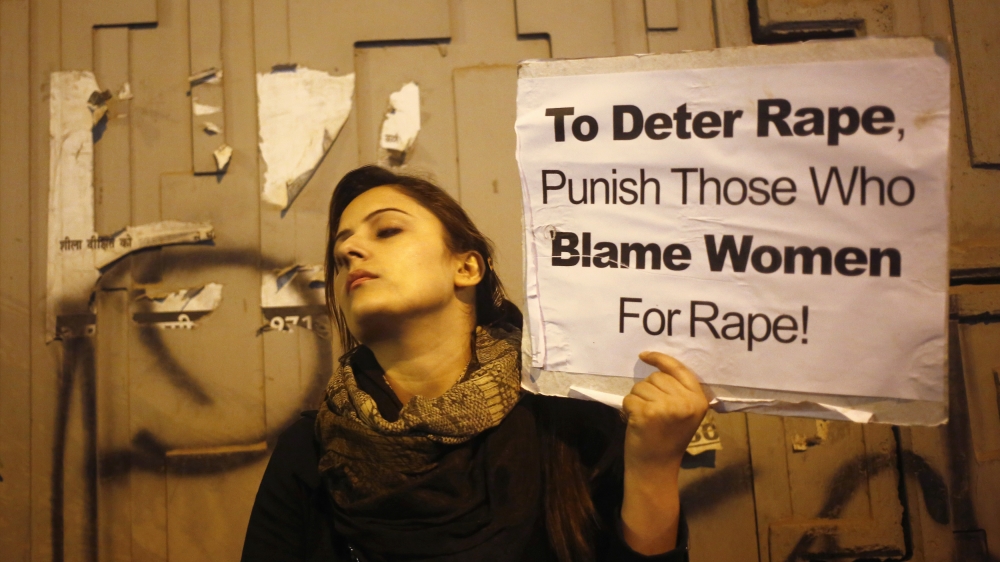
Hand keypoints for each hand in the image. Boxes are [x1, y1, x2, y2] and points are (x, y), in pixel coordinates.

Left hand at [622, 351, 708, 471]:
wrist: (656, 468)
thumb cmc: (668, 439)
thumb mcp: (685, 414)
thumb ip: (679, 392)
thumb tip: (659, 366)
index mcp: (698, 399)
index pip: (679, 369)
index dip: (660, 360)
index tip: (645, 355)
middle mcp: (685, 402)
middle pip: (656, 377)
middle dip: (648, 390)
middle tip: (652, 412)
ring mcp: (667, 407)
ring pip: (640, 386)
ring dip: (638, 400)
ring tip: (646, 418)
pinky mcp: (647, 413)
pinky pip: (629, 398)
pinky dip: (628, 409)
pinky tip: (637, 422)